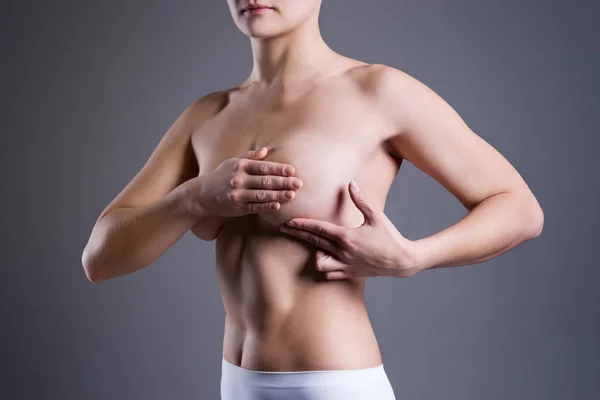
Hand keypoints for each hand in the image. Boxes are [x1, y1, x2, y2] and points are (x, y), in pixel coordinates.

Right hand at [189, 147, 302, 217]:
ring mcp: (237, 194)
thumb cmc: (221, 176)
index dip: (279, 169)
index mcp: (240, 166)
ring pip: (261, 195)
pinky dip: (266, 206)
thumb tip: (266, 150)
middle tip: (298, 183)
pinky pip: (254, 207)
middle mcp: (238, 179)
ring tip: (292, 195)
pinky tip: (277, 206)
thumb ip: (250, 157)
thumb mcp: (232, 163)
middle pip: (265, 181)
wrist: (202, 194)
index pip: (264, 167)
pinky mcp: (236, 207)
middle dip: (283, 182)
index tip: (293, 171)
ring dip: (278, 195)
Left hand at [280, 180, 419, 278]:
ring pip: (319, 261)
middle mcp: (343, 252)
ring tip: (316, 245)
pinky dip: (326, 266)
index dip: (302, 224)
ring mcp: (345, 264)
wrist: (402, 261)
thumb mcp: (376, 216)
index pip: (318, 228)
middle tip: (285, 228)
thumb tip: (351, 183)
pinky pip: (330, 273)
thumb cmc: (390, 237)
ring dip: (315, 253)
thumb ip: (360, 200)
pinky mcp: (350, 273)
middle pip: (314, 241)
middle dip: (298, 234)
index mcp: (346, 237)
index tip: (289, 221)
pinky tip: (326, 259)